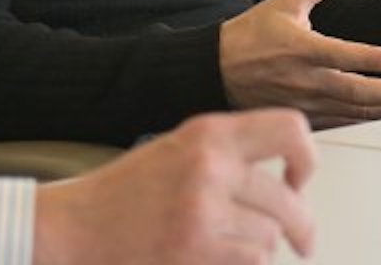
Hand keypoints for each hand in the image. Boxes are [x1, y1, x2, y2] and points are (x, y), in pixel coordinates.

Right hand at [33, 108, 315, 263]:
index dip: (307, 157)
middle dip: (302, 226)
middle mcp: (210, 166)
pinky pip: (251, 261)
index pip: (289, 128)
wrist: (73, 227)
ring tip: (235, 248)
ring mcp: (202, 210)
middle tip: (305, 239)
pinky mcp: (195, 249)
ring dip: (262, 250)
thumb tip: (288, 176)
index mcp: (210, 133)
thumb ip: (230, 154)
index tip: (301, 181)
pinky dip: (245, 264)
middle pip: (288, 200)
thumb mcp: (180, 148)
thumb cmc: (124, 193)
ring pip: (269, 237)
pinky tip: (222, 258)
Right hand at [219, 0, 380, 122]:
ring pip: (354, 111)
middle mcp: (306, 80)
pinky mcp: (305, 116)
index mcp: (301, 49)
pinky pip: (343, 120)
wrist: (216, 71)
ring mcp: (306, 103)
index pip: (339, 55)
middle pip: (356, 92)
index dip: (368, 58)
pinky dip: (369, 119)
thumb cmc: (252, 32)